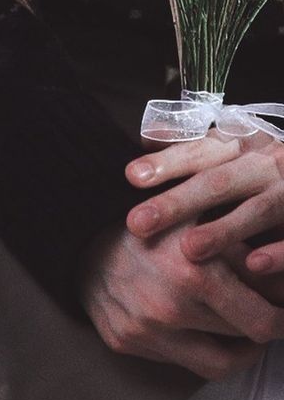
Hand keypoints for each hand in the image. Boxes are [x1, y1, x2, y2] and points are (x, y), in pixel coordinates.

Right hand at [76, 213, 283, 377]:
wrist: (81, 230)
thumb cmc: (151, 217)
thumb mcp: (201, 213)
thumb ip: (244, 242)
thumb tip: (281, 271)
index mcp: (195, 272)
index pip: (263, 320)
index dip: (283, 315)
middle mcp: (170, 309)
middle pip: (245, 342)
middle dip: (266, 328)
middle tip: (273, 315)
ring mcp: (146, 331)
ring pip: (218, 364)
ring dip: (239, 348)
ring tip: (245, 328)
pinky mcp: (127, 344)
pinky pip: (181, 361)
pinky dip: (200, 346)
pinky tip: (204, 324)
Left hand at [125, 133, 283, 288]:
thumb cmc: (263, 175)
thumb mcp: (232, 152)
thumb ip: (191, 147)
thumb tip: (147, 134)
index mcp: (244, 144)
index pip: (200, 150)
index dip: (167, 162)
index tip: (130, 175)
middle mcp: (268, 163)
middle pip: (219, 180)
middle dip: (178, 202)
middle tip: (137, 223)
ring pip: (259, 209)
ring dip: (225, 230)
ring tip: (189, 250)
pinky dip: (278, 252)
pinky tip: (254, 265)